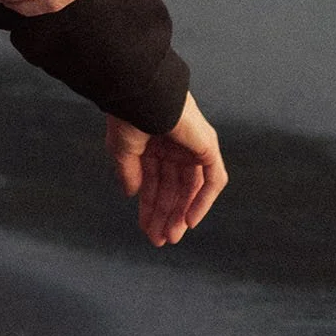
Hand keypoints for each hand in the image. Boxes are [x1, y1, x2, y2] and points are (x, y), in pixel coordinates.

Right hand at [108, 93, 226, 246]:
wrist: (143, 95)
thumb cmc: (128, 116)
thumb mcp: (123, 151)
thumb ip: (129, 173)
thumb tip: (132, 194)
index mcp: (153, 144)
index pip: (155, 183)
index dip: (150, 207)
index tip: (146, 230)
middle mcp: (175, 146)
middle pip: (173, 189)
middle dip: (165, 214)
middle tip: (159, 240)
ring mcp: (193, 146)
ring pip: (191, 188)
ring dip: (181, 213)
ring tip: (171, 236)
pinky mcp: (207, 145)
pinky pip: (213, 179)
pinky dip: (203, 201)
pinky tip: (189, 221)